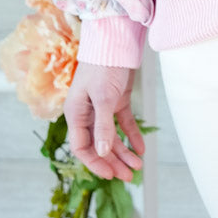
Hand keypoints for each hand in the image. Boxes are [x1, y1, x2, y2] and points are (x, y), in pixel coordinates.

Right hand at [64, 62, 144, 181]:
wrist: (116, 40)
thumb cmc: (103, 65)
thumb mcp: (103, 97)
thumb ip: (103, 126)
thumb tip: (102, 153)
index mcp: (76, 114)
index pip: (82, 147)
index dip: (95, 163)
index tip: (110, 175)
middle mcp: (87, 113)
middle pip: (99, 145)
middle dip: (113, 162)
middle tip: (129, 177)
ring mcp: (102, 107)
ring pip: (111, 137)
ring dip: (124, 152)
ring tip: (138, 166)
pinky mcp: (116, 101)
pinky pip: (123, 123)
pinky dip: (132, 135)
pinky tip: (141, 148)